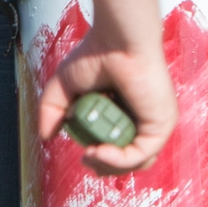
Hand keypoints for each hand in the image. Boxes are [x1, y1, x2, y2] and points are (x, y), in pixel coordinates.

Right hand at [34, 36, 176, 175]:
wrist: (117, 39)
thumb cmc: (96, 53)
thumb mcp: (64, 88)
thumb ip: (53, 112)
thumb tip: (46, 137)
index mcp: (127, 112)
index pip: (121, 147)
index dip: (102, 157)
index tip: (84, 151)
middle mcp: (144, 118)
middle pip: (131, 160)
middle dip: (106, 167)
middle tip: (87, 157)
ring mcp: (155, 122)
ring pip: (138, 162)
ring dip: (110, 166)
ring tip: (91, 153)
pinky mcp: (161, 124)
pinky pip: (141, 154)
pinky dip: (118, 160)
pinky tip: (98, 151)